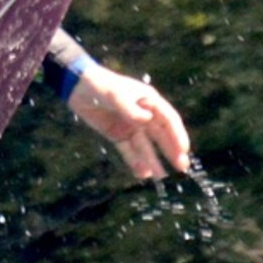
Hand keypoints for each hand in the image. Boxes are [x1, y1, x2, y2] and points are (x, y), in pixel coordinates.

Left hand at [68, 63, 194, 180]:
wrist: (78, 87)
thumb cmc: (101, 85)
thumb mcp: (115, 95)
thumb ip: (129, 108)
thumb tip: (146, 120)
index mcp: (149, 101)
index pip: (168, 120)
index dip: (177, 135)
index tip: (184, 149)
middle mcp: (143, 115)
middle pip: (161, 135)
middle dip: (171, 151)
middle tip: (182, 167)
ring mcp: (131, 126)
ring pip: (145, 146)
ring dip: (153, 160)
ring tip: (161, 177)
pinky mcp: (117, 134)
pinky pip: (128, 150)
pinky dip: (135, 161)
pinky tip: (142, 173)